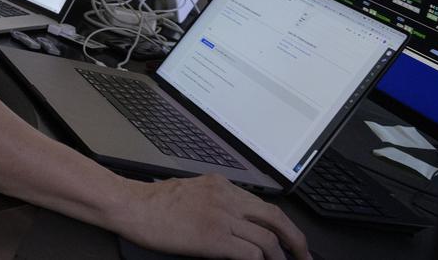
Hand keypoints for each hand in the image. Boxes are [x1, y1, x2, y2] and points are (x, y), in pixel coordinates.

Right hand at [116, 174, 309, 259]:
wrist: (133, 207)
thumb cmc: (155, 203)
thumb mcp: (192, 192)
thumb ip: (218, 202)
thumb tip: (238, 224)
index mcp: (221, 185)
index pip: (264, 205)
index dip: (284, 225)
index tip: (292, 240)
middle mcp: (226, 197)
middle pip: (275, 218)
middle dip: (295, 241)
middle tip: (304, 256)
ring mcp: (222, 216)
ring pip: (268, 239)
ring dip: (280, 258)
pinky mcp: (215, 237)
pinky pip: (251, 253)